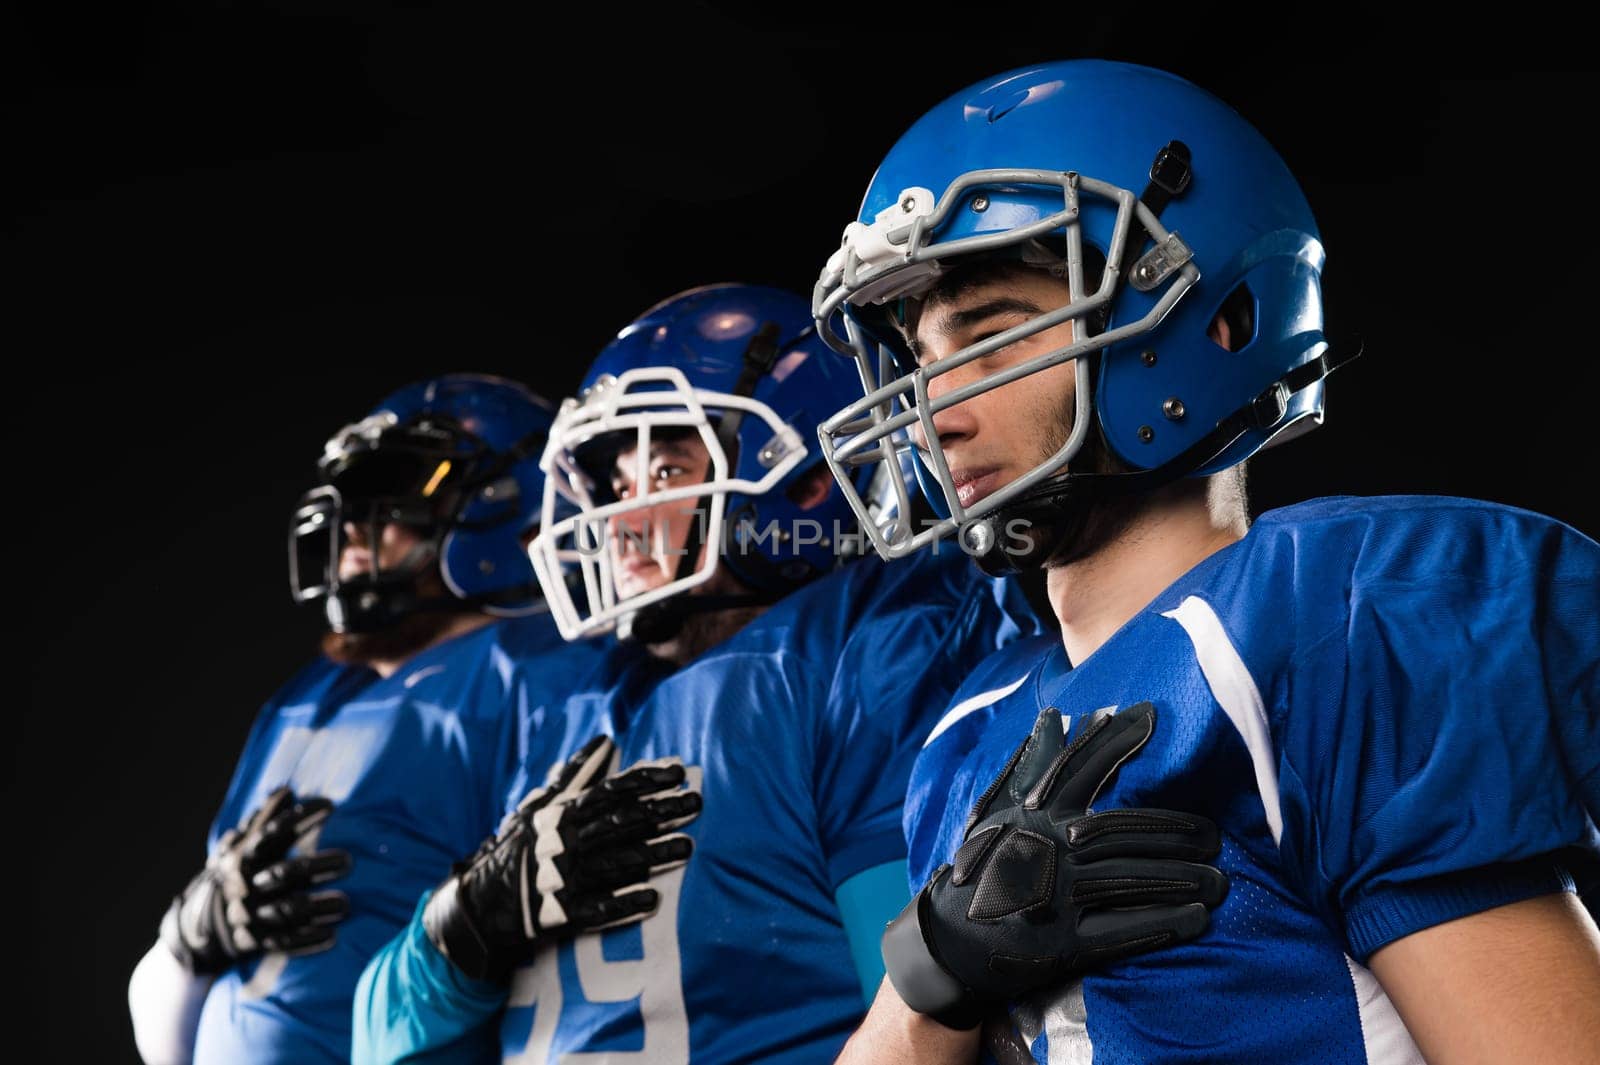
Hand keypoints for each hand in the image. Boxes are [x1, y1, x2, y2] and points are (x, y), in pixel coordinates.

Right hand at [161, 787, 351, 973]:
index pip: (273, 832)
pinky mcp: (256, 942)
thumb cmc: (234, 875)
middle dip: (318, 866)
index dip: (301, 816)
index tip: (332, 805)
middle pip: (285, 873)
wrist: (198, 926)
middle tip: (350, 860)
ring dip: (319, 907)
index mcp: (243, 857)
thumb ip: (266, 821)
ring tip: (347, 904)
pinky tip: (332, 935)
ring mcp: (250, 914)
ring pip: (288, 910)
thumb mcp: (242, 846)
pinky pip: (284, 943)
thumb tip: (288, 790)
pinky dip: (307, 941)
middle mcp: (246, 885)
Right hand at [424, 734, 700, 982]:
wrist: (479, 905)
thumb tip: (605, 740)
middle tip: (697, 803)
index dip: (645, 781)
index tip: (678, 772)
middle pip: (620, 823)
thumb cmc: (519, 849)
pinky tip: (654, 900)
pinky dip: (624, 904)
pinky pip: (596, 910)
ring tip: (689, 847)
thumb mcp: (540, 807)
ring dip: (654, 854)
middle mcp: (564, 843)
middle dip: (661, 812)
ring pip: (616, 863)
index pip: (610, 792)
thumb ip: (575, 775)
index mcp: (561, 815)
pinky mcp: (560, 915)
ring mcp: (563, 879)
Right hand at [883, 702, 1228, 1028]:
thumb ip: (1033, 767)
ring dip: (1182, 880)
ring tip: (1219, 882)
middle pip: (1124, 832)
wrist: (947, 943)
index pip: (1077, 769)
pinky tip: (1196, 918)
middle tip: (1216, 837)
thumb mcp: (998, 813)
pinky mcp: (1060, 943)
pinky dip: (1163, 923)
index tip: (1150, 716)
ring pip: (1130, 880)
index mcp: (1033, 816)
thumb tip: (1058, 715)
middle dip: (1176, 833)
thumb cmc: (983, 868)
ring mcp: (1054, 897)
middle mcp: (1046, 849)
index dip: (1114, 741)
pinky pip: (1122, 930)